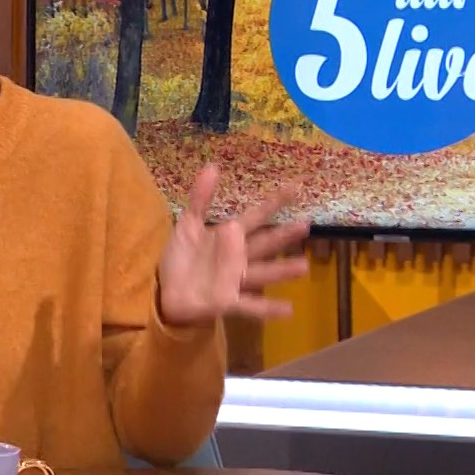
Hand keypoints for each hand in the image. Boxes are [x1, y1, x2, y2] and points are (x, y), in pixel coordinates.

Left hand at [156, 164, 309, 325]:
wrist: (168, 291)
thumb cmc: (182, 258)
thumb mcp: (188, 224)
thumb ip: (201, 197)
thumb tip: (213, 165)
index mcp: (229, 237)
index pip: (255, 216)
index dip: (273, 203)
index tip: (294, 188)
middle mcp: (238, 257)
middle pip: (264, 244)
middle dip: (283, 235)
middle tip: (305, 225)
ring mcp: (235, 280)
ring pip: (262, 273)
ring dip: (282, 270)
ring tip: (303, 266)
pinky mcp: (228, 301)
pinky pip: (250, 305)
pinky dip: (267, 307)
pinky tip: (289, 309)